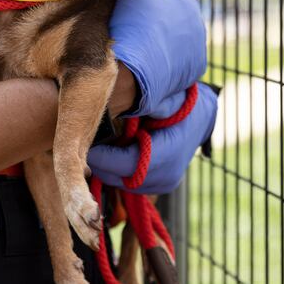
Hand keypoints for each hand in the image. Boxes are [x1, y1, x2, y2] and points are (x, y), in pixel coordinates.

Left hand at [87, 82, 217, 193]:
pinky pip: (128, 183)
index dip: (103, 156)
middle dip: (100, 162)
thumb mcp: (166, 98)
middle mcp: (167, 175)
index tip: (87, 142)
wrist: (199, 118)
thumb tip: (119, 104)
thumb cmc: (181, 104)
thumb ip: (147, 102)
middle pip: (120, 178)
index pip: (127, 164)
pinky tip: (110, 152)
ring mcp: (163, 184)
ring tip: (96, 146)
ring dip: (106, 167)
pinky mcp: (158, 186)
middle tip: (84, 144)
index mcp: (169, 153)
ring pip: (121, 183)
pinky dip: (116, 170)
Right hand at [110, 0, 206, 117]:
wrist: (130, 79)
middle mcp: (198, 23)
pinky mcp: (190, 71)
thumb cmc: (131, 29)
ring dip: (159, 30)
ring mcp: (196, 50)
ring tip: (136, 38)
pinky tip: (146, 56)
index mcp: (187, 0)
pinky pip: (175, 54)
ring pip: (174, 30)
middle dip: (153, 6)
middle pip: (172, 5)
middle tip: (128, 15)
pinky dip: (163, 52)